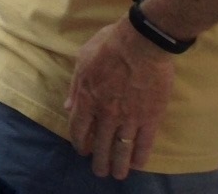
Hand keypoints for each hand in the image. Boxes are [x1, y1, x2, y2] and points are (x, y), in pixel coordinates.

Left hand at [66, 18, 174, 178]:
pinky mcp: (150, 118)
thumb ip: (74, 87)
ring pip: (121, 149)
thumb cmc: (109, 45)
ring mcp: (129, 118)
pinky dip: (141, 156)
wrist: (141, 43)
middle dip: (98, 160)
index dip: (78, 142)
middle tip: (99, 171)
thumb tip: (67, 107)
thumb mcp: (82, 60)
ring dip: (118, 165)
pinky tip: (138, 164)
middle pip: (99, 144)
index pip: (78, 128)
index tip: (81, 150)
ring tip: (117, 175)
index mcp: (87, 98)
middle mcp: (106, 113)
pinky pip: (144, 143)